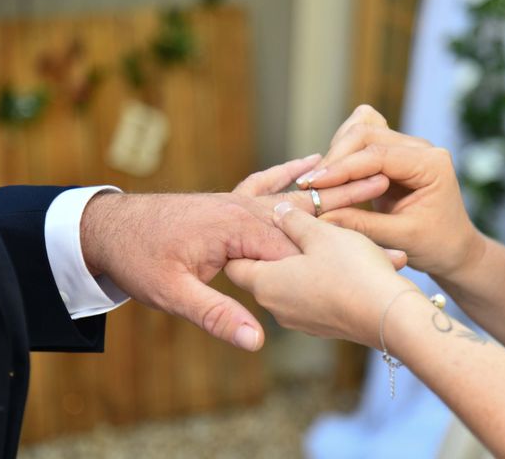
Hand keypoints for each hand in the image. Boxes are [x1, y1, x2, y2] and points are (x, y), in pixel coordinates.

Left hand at [79, 154, 396, 351]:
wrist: (111, 227)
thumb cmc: (140, 260)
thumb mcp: (172, 294)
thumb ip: (216, 314)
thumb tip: (255, 342)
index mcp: (236, 231)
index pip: (297, 248)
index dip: (340, 258)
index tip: (384, 263)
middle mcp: (243, 211)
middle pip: (306, 216)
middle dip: (349, 217)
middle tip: (393, 212)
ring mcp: (238, 202)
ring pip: (294, 198)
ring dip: (332, 191)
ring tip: (374, 180)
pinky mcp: (232, 201)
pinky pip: (268, 183)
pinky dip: (291, 172)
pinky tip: (313, 161)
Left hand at [225, 203, 417, 348]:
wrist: (391, 318)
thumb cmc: (352, 271)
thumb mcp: (321, 234)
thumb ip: (293, 220)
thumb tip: (277, 211)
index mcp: (265, 282)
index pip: (236, 262)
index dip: (244, 239)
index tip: (262, 220)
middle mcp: (275, 306)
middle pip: (266, 269)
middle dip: (282, 244)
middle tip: (301, 221)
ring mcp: (299, 318)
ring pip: (295, 280)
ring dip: (310, 258)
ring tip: (339, 236)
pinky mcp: (323, 324)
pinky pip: (316, 293)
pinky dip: (327, 275)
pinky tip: (355, 259)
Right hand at [297, 105, 483, 279]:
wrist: (454, 248)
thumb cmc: (436, 246)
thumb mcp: (400, 238)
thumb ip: (362, 224)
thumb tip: (320, 217)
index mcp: (430, 164)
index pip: (377, 155)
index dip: (341, 168)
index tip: (313, 184)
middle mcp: (419, 148)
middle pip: (365, 132)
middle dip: (334, 158)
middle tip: (309, 185)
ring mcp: (406, 147)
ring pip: (360, 130)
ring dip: (336, 153)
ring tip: (318, 182)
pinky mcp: (393, 154)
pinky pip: (360, 141)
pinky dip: (342, 154)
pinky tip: (331, 177)